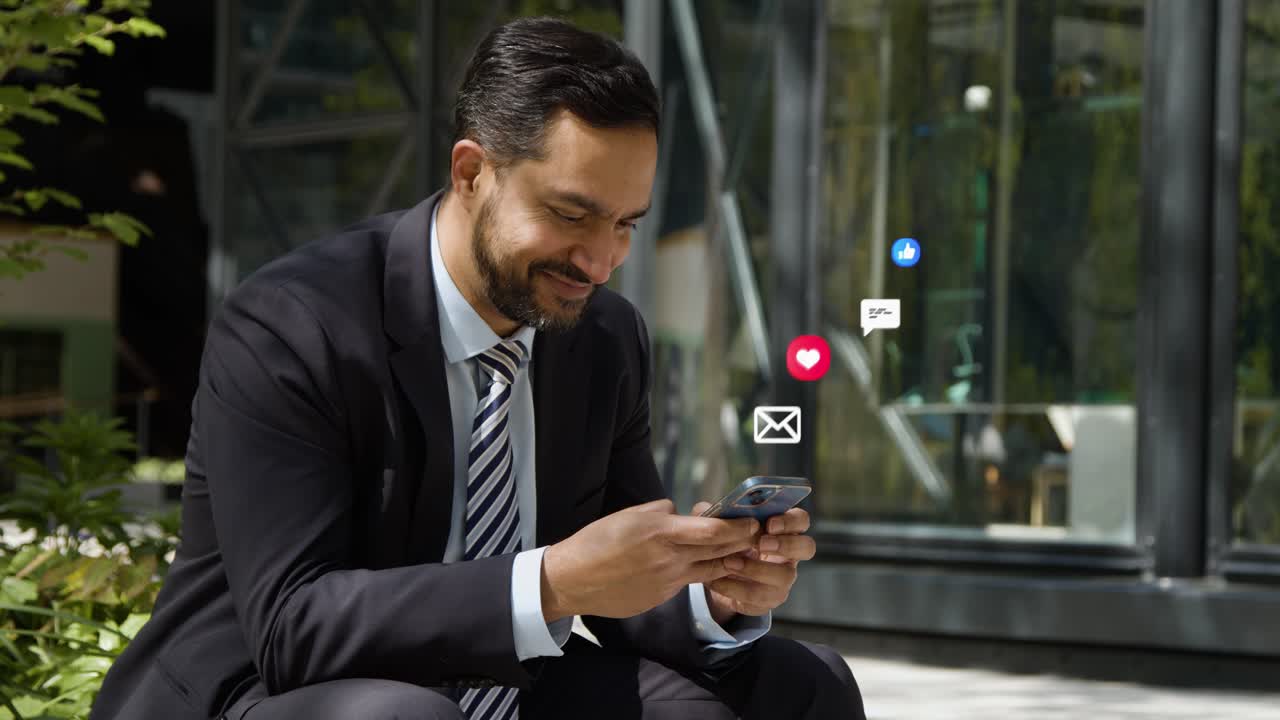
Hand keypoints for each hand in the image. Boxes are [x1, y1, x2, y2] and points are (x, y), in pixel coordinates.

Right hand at [541, 499, 759, 621]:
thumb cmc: (596, 541)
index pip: (713, 530)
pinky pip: (685, 582)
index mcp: (660, 532)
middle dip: (741, 542)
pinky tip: (697, 565)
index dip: (738, 526)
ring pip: (708, 570)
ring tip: (738, 551)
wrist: (572, 581)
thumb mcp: (629, 515)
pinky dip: (694, 572)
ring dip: (725, 560)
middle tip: (756, 534)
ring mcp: (666, 582)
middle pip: (718, 551)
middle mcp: (669, 559)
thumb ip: (661, 514)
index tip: (752, 520)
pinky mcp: (660, 597)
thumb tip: (680, 514)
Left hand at [690, 504, 815, 624]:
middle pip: (807, 547)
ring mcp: (782, 579)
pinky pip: (759, 598)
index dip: (791, 520)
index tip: (769, 523)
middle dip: (786, 544)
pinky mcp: (768, 600)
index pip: (801, 520)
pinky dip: (736, 588)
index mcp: (782, 529)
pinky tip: (718, 581)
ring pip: (785, 576)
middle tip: (761, 544)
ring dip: (756, 569)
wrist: (717, 576)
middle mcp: (789, 554)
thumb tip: (705, 509)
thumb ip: (715, 515)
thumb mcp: (719, 525)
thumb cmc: (725, 543)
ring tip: (729, 562)